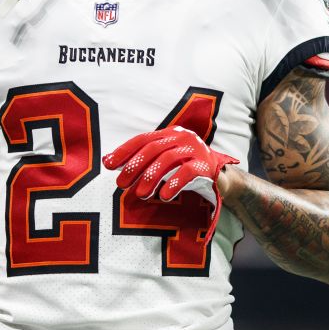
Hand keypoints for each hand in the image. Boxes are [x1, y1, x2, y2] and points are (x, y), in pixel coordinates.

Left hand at [103, 126, 237, 243]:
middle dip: (134, 166)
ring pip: (168, 159)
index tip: (108, 164)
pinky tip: (164, 196)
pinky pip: (187, 172)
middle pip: (153, 149)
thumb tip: (109, 162)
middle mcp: (182, 137)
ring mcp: (195, 149)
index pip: (143, 139)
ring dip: (151, 177)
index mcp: (170, 134)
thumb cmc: (186, 169)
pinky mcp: (206, 165)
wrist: (220, 177)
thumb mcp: (163, 163)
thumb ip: (142, 161)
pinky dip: (173, 183)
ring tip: (141, 194)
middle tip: (122, 184)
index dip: (124, 151)